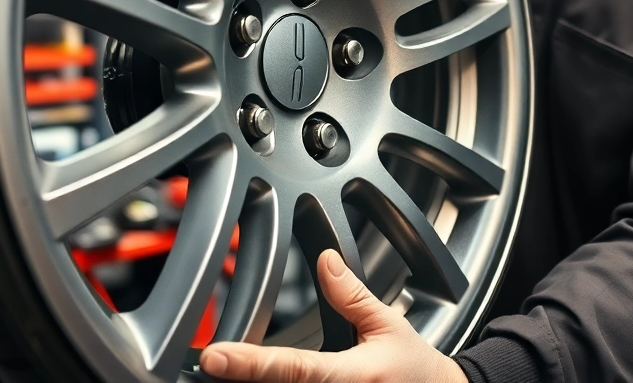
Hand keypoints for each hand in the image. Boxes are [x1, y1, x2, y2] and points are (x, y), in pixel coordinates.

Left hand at [198, 249, 467, 382]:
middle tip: (217, 361)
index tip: (214, 356)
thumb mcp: (389, 327)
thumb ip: (352, 296)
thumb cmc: (418, 371)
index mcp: (349, 378)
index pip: (289, 369)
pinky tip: (257, 378)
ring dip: (257, 382)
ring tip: (234, 370)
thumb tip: (326, 262)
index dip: (247, 364)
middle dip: (243, 376)